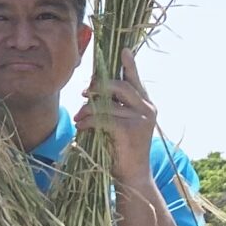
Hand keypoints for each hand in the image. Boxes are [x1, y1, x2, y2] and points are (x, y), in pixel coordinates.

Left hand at [75, 49, 159, 171]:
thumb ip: (113, 106)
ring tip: (78, 119)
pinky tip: (81, 127)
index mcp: (145, 104)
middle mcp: (147, 108)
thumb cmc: (121, 149)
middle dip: (98, 87)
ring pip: (107, 103)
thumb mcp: (119, 123)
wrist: (132, 176)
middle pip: (119, 85)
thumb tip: (92, 91)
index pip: (135, 79)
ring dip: (87, 110)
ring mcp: (141, 119)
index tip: (123, 49)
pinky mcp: (130, 130)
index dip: (129, 64)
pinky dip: (88, 121)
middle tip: (83, 94)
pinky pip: (103, 118)